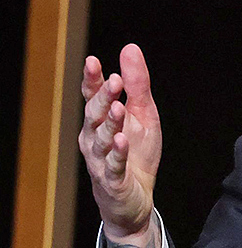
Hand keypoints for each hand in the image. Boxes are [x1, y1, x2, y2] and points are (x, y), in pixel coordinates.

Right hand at [79, 44, 161, 245]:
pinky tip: (122, 141)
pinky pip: (114, 166)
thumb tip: (130, 48)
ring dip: (110, 124)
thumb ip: (137, 85)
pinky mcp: (113, 181)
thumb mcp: (143, 114)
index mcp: (100, 121)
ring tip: (118, 107)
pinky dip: (117, 153)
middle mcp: (94, 138)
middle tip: (114, 80)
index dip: (92, 80)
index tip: (94, 61)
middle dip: (103, 98)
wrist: (135, 199)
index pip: (92, 96)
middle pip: (95, 115)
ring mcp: (101, 160)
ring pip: (102, 140)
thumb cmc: (135, 153)